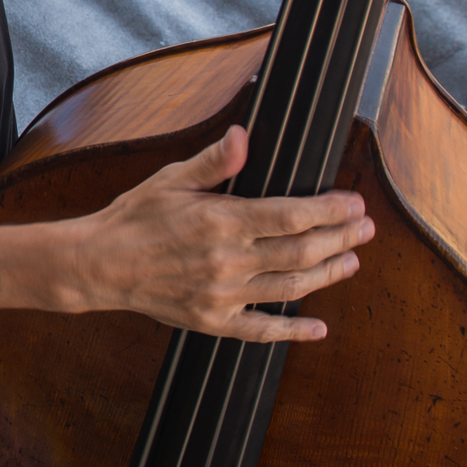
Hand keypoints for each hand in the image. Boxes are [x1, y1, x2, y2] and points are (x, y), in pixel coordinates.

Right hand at [70, 126, 372, 342]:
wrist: (100, 265)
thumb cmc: (135, 217)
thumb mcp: (172, 179)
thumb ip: (213, 162)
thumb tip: (242, 135)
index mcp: (221, 221)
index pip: (291, 215)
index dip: (330, 210)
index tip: (353, 203)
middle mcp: (228, 261)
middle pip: (301, 250)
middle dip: (341, 238)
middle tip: (366, 229)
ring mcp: (222, 295)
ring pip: (291, 287)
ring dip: (328, 275)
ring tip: (352, 261)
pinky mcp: (213, 321)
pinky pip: (261, 330)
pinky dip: (293, 331)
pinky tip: (318, 328)